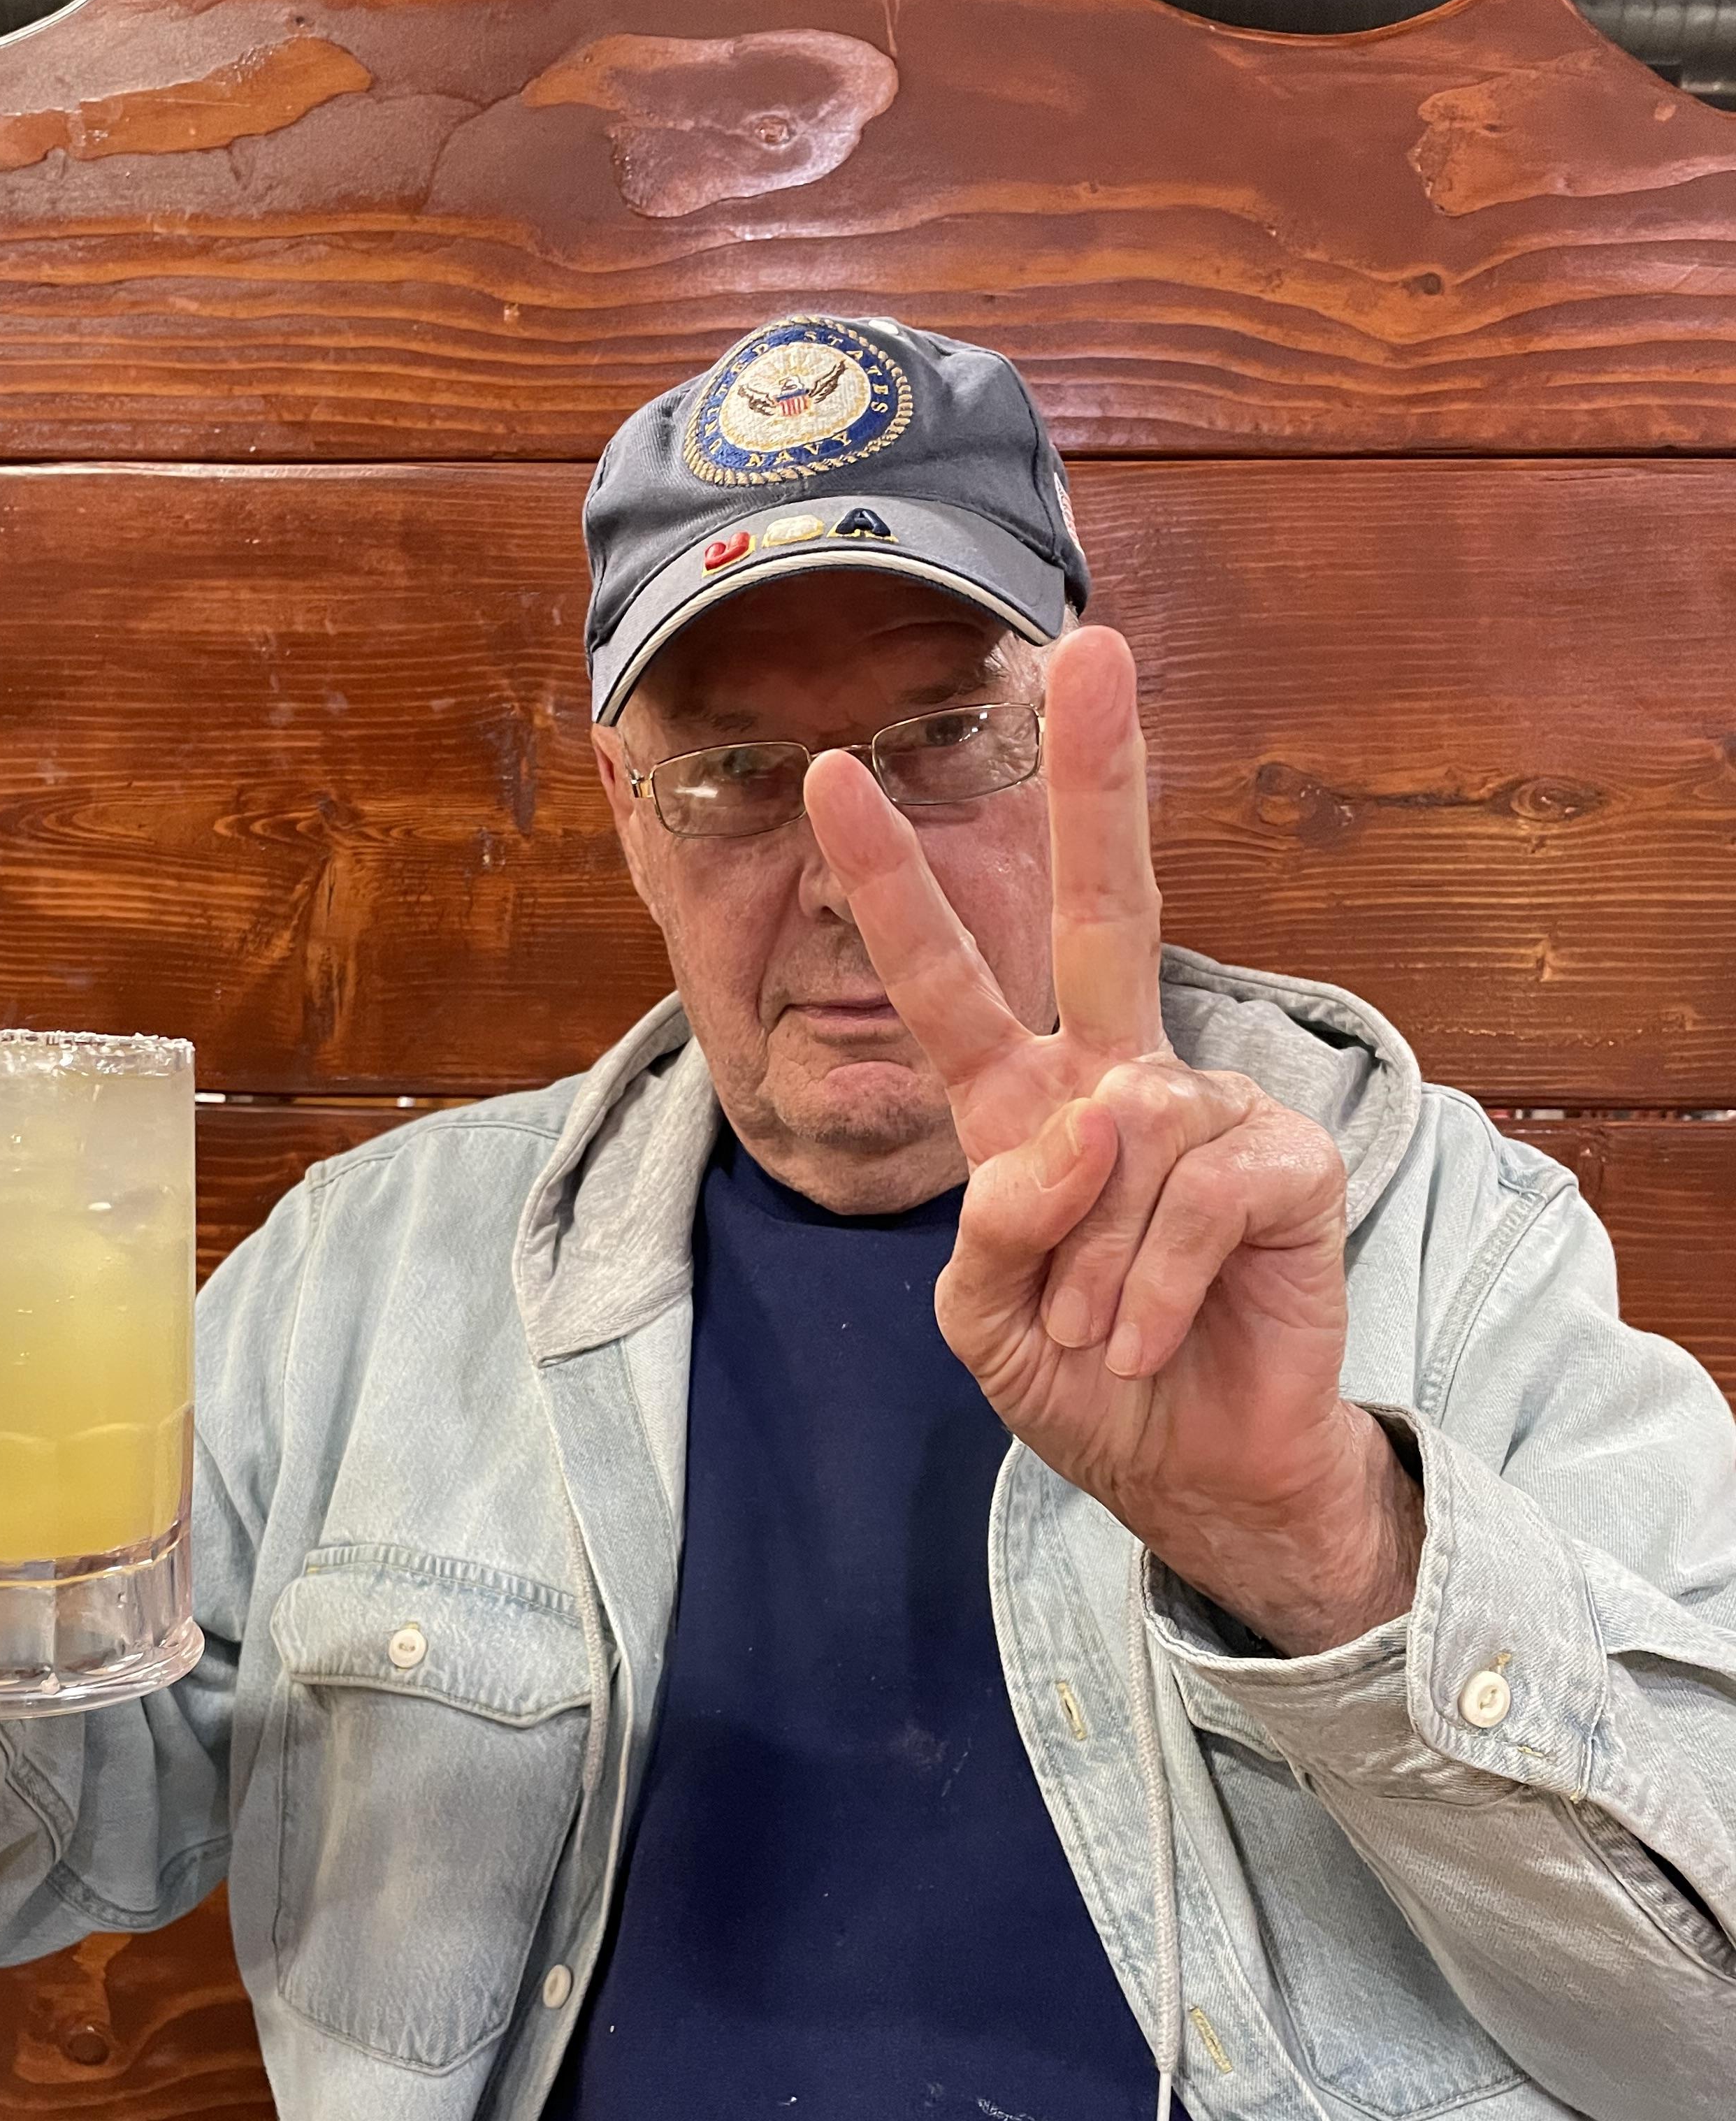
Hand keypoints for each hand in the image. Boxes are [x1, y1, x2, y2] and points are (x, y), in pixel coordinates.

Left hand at [802, 626, 1420, 1655]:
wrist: (1191, 1475)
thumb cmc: (1086, 1382)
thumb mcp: (984, 1321)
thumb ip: (991, 1231)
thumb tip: (1079, 1129)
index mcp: (1028, 1106)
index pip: (953, 981)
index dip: (895, 884)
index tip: (834, 775)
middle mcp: (1120, 1084)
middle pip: (1111, 909)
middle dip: (1100, 780)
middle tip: (1094, 644)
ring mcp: (1208, 1113)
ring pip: (1117, 1144)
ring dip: (1089, 1271)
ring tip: (1107, 1334)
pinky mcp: (1286, 1164)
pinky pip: (1191, 1199)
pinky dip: (1153, 1290)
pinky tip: (1154, 1338)